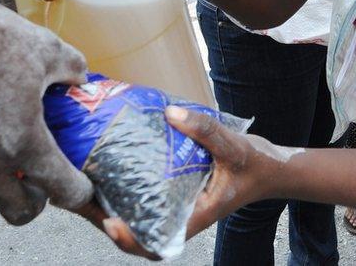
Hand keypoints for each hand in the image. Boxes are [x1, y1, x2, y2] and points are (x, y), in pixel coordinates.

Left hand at [101, 106, 285, 257]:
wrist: (271, 168)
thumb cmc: (256, 165)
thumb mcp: (234, 146)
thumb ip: (205, 130)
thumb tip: (170, 113)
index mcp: (196, 215)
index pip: (158, 242)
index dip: (131, 240)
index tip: (111, 223)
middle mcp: (182, 213)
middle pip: (140, 230)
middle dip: (110, 219)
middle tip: (84, 197)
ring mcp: (179, 202)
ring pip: (140, 213)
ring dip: (115, 203)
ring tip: (89, 181)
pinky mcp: (178, 188)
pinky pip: (149, 194)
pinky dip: (130, 186)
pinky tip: (115, 165)